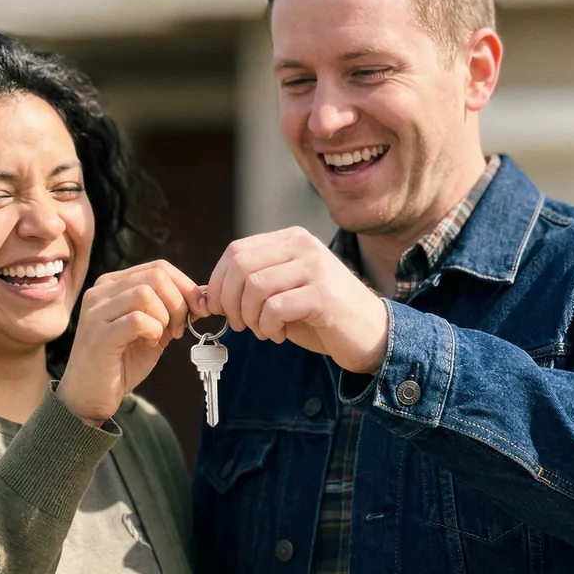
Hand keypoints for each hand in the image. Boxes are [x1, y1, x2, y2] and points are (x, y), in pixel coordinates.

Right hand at [57, 260, 204, 424]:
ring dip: (165, 317)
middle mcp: (101, 292)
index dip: (185, 286)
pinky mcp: (99, 336)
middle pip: (155, 276)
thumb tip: (204, 295)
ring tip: (161, 336)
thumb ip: (171, 310)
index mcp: (113, 284)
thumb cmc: (121, 361)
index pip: (159, 267)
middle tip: (179, 328)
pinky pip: (137, 320)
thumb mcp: (152, 329)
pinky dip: (153, 331)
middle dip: (178, 302)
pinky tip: (150, 344)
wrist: (90, 394)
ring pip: (145, 294)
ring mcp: (97, 312)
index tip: (197, 310)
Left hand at [205, 227, 388, 373]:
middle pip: (241, 266)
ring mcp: (315, 267)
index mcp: (290, 239)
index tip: (218, 308)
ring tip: (263, 331)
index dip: (218, 282)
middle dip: (229, 301)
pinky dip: (268, 327)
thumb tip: (202, 295)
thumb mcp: (279, 294)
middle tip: (239, 324)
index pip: (236, 250)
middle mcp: (302, 245)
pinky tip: (279, 334)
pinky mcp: (323, 294)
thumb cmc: (320, 314)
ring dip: (250, 317)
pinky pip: (275, 308)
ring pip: (255, 287)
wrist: (370, 332)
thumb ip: (246, 288)